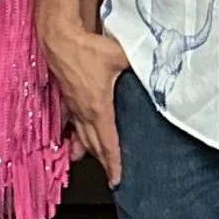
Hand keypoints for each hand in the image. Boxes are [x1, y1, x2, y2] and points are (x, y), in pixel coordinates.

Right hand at [41, 26, 130, 185]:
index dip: (113, 161)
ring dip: (89, 152)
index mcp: (99, 108)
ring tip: (94, 163)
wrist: (60, 39)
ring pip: (81, 136)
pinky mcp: (66, 98)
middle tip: (111, 177)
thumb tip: (158, 68)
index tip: (117, 178)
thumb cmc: (87, 49)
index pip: (108, 142)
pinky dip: (73, 137)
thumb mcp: (120, 56)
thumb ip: (140, 64)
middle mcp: (84, 112)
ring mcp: (73, 106)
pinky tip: (72, 144)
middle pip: (94, 144)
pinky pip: (70, 124)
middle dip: (103, 162)